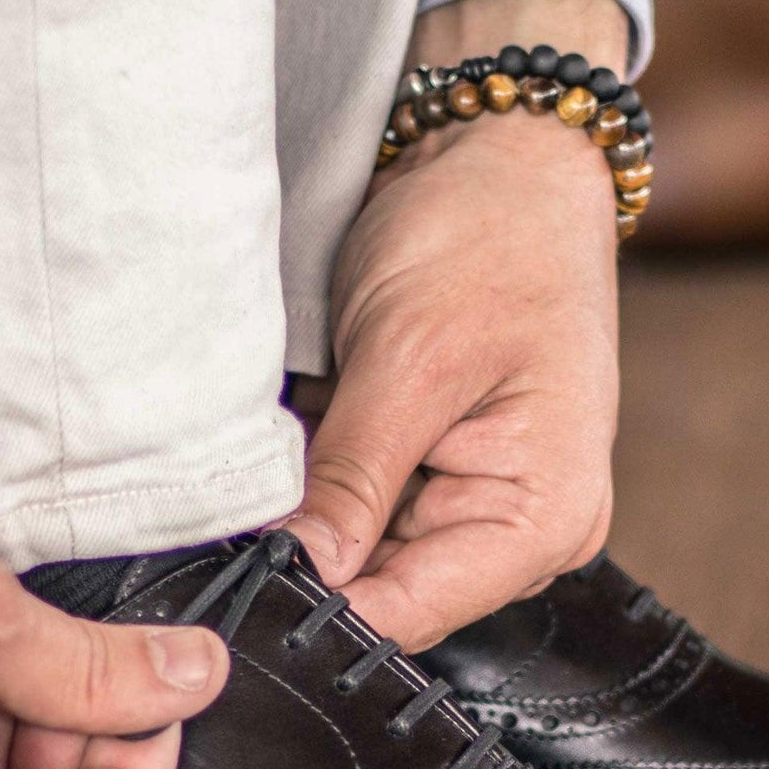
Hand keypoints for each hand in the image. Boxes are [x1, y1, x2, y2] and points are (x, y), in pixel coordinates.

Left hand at [285, 0, 626, 650]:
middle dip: (304, 560)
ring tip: (262, 462)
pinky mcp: (442, 474)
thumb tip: (294, 576)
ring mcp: (481, 504)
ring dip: (307, 519)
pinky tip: (289, 445)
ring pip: (363, 557)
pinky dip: (318, 487)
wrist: (509, 154)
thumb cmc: (490, 236)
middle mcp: (524, 530)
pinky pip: (364, 513)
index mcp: (543, 518)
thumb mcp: (409, 359)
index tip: (228, 587)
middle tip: (226, 515)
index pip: (408, 613)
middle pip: (385, 595)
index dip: (313, 609)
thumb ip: (351, 482)